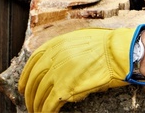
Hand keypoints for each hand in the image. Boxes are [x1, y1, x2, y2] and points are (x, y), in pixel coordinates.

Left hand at [18, 25, 144, 112]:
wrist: (120, 52)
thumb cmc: (108, 46)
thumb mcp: (82, 39)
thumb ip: (67, 49)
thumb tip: (61, 62)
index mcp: (57, 44)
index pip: (33, 61)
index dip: (26, 75)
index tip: (24, 84)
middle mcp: (54, 57)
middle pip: (33, 79)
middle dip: (29, 93)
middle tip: (29, 102)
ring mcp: (58, 73)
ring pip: (39, 94)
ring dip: (36, 105)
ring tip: (37, 111)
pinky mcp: (65, 88)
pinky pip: (49, 104)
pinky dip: (45, 111)